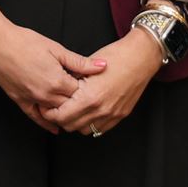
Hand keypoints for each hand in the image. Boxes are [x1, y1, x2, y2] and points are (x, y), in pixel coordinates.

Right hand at [0, 18, 108, 131]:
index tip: (93, 85)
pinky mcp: (20, 101)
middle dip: (79, 103)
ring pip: (55, 114)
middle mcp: (45, 94)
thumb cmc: (25, 41)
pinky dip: (46, 124)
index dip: (88, 89)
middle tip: (87, 99)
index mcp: (57, 80)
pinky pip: (36, 117)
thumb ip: (80, 62)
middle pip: (70, 106)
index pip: (81, 93)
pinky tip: (55, 128)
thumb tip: (102, 66)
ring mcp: (32, 99)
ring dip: (65, 113)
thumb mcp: (56, 49)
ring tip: (76, 112)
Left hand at [48, 32, 164, 136]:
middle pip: (70, 126)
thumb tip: (56, 90)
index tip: (46, 106)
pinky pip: (99, 128)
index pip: (61, 116)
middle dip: (60, 118)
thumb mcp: (86, 67)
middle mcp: (101, 109)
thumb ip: (70, 82)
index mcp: (89, 97)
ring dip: (75, 122)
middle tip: (57, 108)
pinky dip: (90, 123)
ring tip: (73, 109)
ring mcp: (111, 114)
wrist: (141, 58)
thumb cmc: (116, 57)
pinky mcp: (120, 115)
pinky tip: (88, 111)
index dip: (49, 112)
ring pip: (84, 130)